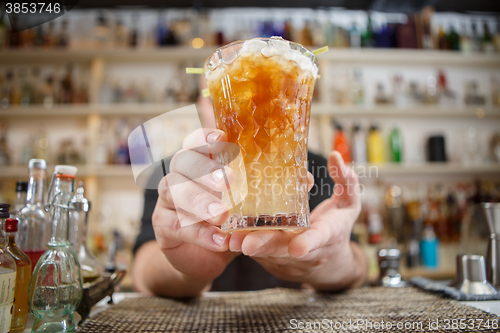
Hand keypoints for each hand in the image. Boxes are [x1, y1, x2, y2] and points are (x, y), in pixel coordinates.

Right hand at [153, 128, 314, 282]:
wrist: (203, 255)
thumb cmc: (228, 220)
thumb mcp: (248, 203)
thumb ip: (269, 190)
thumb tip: (305, 179)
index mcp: (199, 163)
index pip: (195, 142)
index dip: (205, 137)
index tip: (222, 138)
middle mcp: (179, 176)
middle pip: (182, 162)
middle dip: (204, 169)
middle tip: (228, 180)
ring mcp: (167, 201)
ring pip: (174, 191)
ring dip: (199, 201)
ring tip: (223, 214)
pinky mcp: (163, 227)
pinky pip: (176, 226)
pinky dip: (200, 233)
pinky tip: (220, 240)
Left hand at [227, 151, 364, 289]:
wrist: (330, 264)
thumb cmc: (338, 226)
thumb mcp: (349, 203)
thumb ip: (346, 180)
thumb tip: (337, 156)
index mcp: (329, 236)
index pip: (320, 238)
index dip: (309, 242)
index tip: (297, 247)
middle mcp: (307, 251)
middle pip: (285, 250)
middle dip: (267, 246)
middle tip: (248, 243)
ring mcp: (288, 259)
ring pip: (267, 254)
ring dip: (248, 247)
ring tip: (230, 239)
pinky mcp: (273, 261)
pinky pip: (258, 254)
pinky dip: (243, 246)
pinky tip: (225, 236)